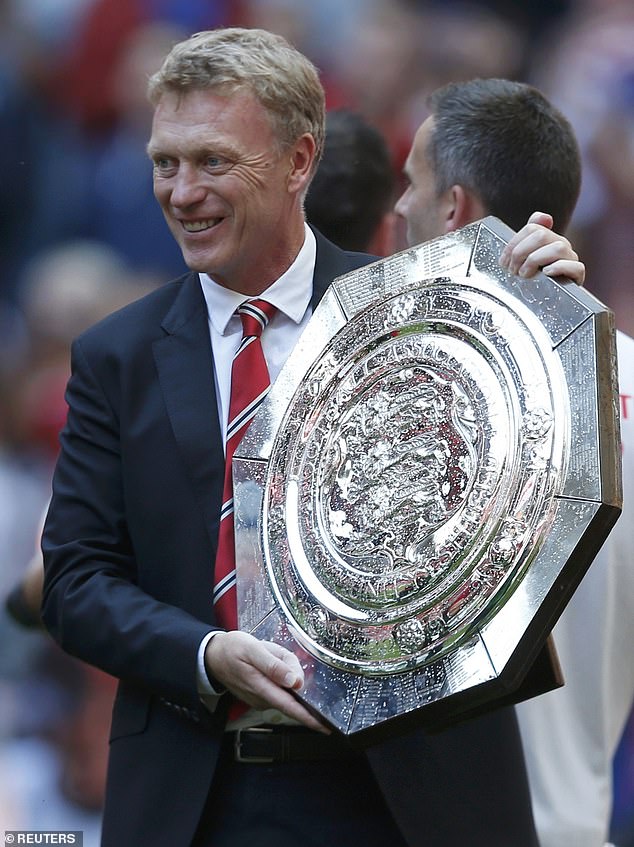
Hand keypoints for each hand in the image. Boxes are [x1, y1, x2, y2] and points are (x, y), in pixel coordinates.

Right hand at [205, 630, 329, 732]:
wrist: (213, 655)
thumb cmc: (233, 649)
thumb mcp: (254, 649)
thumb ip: (275, 665)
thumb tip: (295, 681)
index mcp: (262, 687)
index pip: (290, 707)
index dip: (309, 718)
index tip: (325, 728)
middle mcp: (262, 698)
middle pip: (291, 701)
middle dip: (305, 697)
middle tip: (305, 681)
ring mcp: (260, 699)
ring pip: (285, 695)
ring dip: (291, 685)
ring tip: (280, 661)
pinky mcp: (259, 697)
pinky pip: (278, 694)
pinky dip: (284, 686)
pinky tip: (279, 671)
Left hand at [499, 211, 584, 285]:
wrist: (547, 302)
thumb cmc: (533, 280)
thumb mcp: (524, 259)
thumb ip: (526, 238)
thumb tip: (541, 216)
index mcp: (548, 238)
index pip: (532, 228)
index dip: (514, 243)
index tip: (504, 261)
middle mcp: (561, 245)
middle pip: (542, 236)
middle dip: (521, 253)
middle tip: (513, 270)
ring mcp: (571, 259)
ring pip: (559, 247)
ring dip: (536, 260)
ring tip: (525, 274)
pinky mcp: (577, 275)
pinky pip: (576, 266)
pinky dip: (559, 268)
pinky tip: (546, 273)